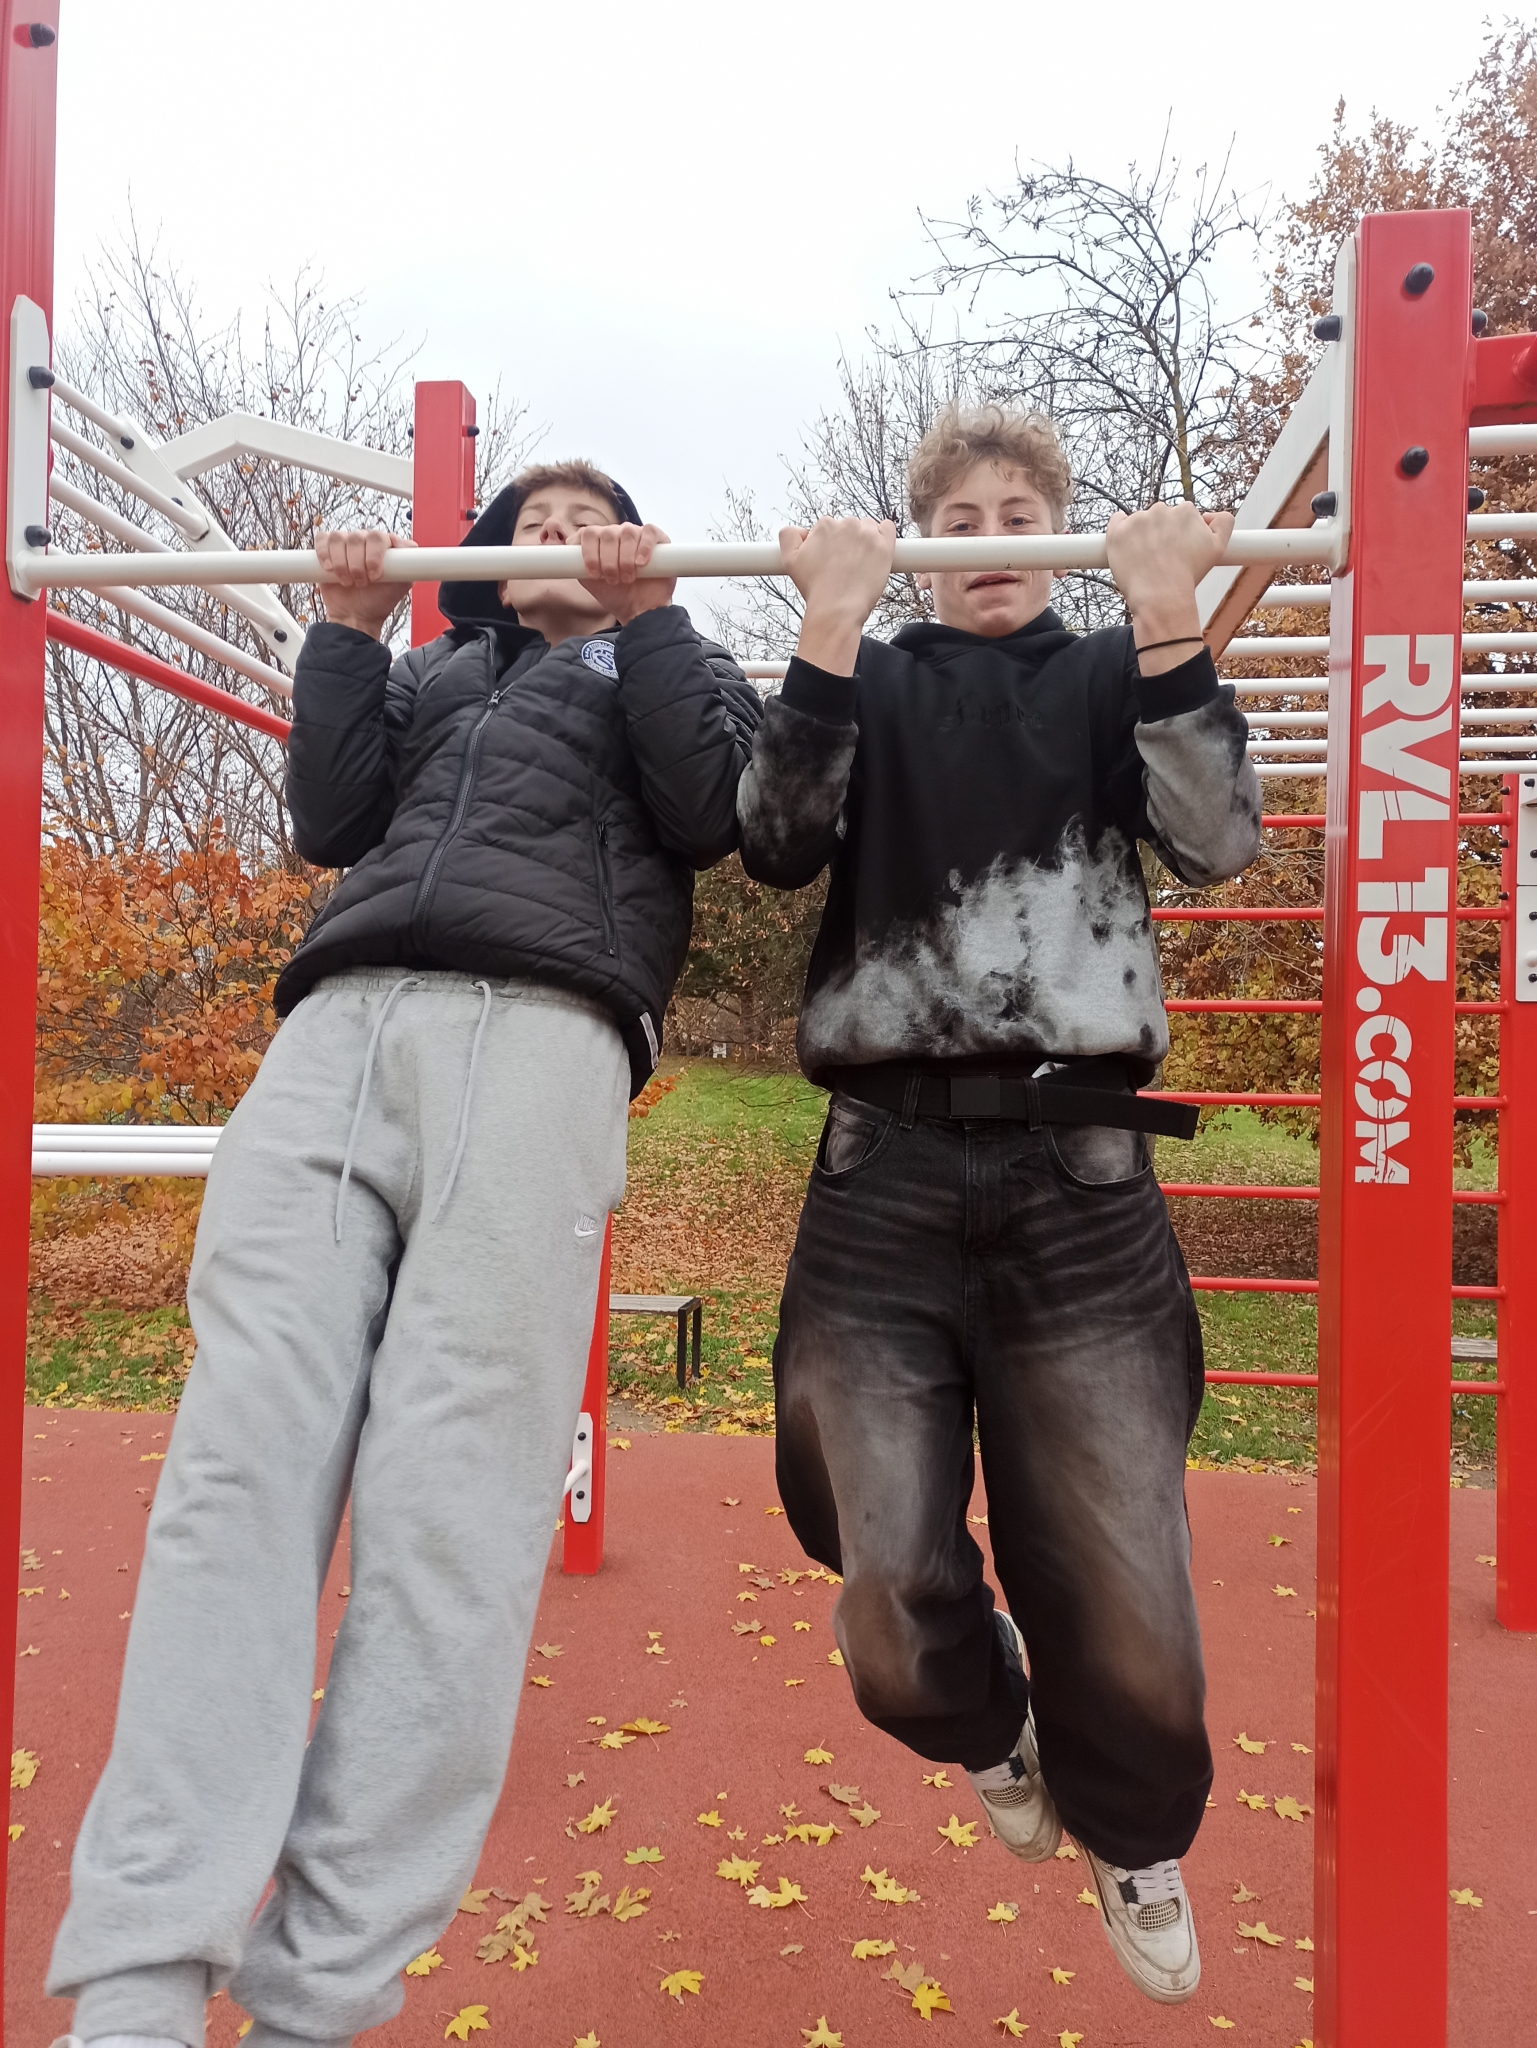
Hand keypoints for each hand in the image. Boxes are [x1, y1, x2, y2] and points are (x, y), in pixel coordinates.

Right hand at [315, 527, 413, 638]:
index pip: (379, 536)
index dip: (375, 555)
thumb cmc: (379, 601)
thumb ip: (409, 565)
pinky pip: (323, 539)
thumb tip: (412, 546)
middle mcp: (365, 541)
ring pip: (339, 539)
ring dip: (342, 563)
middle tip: (361, 583)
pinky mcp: (327, 550)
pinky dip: (324, 553)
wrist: (356, 616)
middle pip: (358, 537)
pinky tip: (330, 568)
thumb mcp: (401, 585)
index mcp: (384, 545)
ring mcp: (346, 544)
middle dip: (358, 564)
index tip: (375, 575)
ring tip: (347, 582)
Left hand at [578, 522, 674, 624]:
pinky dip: (644, 546)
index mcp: (600, 541)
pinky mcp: (659, 540)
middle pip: (607, 533)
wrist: (640, 610)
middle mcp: (617, 534)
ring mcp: (638, 535)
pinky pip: (648, 532)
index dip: (589, 552)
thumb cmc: (616, 595)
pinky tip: (640, 563)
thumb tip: (555, 552)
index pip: (588, 533)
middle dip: (607, 560)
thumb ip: (574, 565)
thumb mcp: (590, 581)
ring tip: (627, 577)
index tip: (593, 573)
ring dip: (624, 558)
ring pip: (627, 532)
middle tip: (613, 579)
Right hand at [782, 517, 896, 675]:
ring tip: (860, 564)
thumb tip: (799, 530)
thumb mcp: (789, 561)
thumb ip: (789, 537)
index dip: (830, 544)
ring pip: (869, 528)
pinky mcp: (885, 546)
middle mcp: (847, 525)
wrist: (837, 609)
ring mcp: (868, 535)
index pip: (830, 526)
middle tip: (845, 565)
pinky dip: (884, 535)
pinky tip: (877, 551)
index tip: (832, 559)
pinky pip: (888, 528)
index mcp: (824, 526)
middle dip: (848, 542)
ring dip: (866, 540)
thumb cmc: (816, 589)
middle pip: (850, 526)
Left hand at [1106, 504, 1231, 671]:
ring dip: (1141, 535)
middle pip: (1160, 518)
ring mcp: (1137, 519)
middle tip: (1162, 558)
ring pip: (1139, 522)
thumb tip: (1210, 515)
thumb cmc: (1189, 576)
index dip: (1179, 535)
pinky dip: (1120, 529)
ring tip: (1146, 561)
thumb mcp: (1219, 548)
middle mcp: (1161, 510)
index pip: (1181, 516)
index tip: (1177, 550)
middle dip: (1161, 534)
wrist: (1161, 597)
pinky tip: (1126, 546)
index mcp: (1186, 511)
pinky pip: (1117, 520)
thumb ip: (1223, 523)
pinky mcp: (1117, 531)